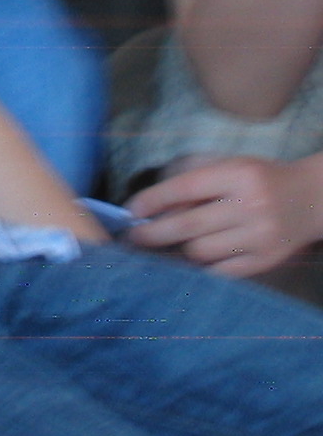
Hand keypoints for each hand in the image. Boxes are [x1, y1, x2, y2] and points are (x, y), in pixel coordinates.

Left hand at [126, 154, 322, 277]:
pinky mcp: (266, 261)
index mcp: (239, 175)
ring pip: (201, 252)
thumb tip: (152, 203)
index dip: (153, 200)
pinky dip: (202, 266)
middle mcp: (251, 206)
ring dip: (180, 248)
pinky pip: (220, 271)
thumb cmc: (259, 178)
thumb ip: (190, 176)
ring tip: (172, 243)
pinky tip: (193, 259)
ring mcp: (260, 237)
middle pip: (188, 226)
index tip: (131, 211)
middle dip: (153, 234)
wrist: (311, 200)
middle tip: (134, 237)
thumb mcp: (228, 164)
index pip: (185, 188)